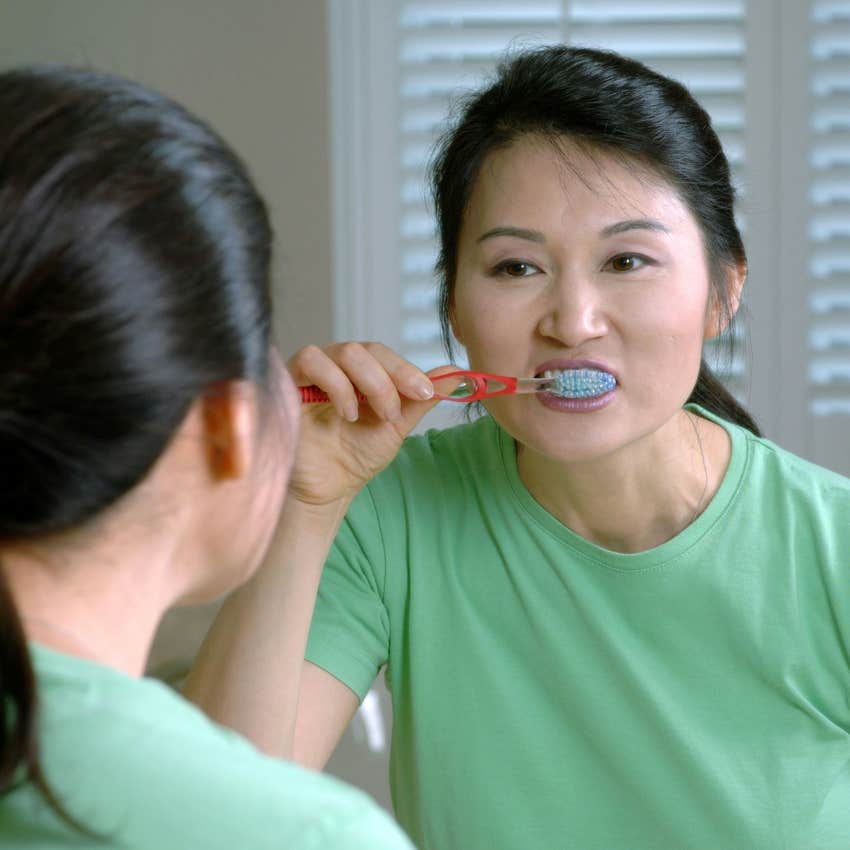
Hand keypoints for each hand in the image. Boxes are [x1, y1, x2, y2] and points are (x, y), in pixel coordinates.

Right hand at [286, 342, 451, 506]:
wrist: (328, 488)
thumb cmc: (356, 456)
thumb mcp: (397, 426)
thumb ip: (421, 399)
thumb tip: (460, 375)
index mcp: (361, 372)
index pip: (383, 353)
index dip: (406, 369)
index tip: (426, 392)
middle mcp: (335, 366)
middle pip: (365, 348)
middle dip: (388, 380)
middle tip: (393, 414)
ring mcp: (312, 372)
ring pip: (343, 351)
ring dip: (366, 383)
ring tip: (366, 416)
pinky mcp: (289, 382)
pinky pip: (311, 360)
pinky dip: (335, 384)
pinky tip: (346, 413)